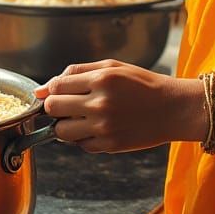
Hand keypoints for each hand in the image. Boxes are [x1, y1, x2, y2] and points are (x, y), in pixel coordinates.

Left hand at [33, 60, 205, 153]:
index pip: (56, 87)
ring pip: (61, 132)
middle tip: (68, 105)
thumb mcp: (112, 67)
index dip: (51, 90)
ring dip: (65, 125)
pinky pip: (80, 145)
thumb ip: (75, 73)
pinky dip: (82, 137)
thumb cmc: (142, 84)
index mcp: (101, 79)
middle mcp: (100, 104)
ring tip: (81, 118)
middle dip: (55, 107)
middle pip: (53, 108)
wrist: (173, 108)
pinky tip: (97, 127)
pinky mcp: (109, 146)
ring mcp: (104, 127)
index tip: (56, 93)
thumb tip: (41, 89)